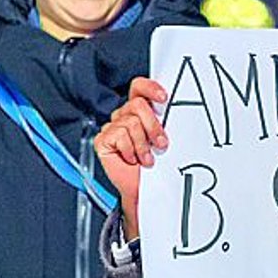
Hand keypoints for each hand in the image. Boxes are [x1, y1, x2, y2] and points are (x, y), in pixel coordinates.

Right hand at [94, 77, 168, 239]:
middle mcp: (124, 116)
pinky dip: (130, 150)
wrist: (145, 189)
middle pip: (137, 105)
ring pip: (131, 122)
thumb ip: (163, 120)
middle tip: (160, 143)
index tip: (163, 98)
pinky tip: (132, 159)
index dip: (149, 87)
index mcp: (139, 111)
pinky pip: (119, 136)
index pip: (139, 88)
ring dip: (143, 144)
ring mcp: (112, 127)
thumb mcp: (163, 139)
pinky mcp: (103, 140)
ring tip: (146, 158)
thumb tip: (174, 107)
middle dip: (153, 126)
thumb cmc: (156, 166)